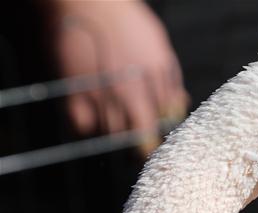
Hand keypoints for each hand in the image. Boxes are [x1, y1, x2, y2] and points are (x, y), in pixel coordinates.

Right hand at [42, 0, 187, 135]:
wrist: (88, 0)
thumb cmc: (126, 21)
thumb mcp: (159, 46)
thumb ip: (170, 78)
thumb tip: (181, 104)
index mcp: (157, 80)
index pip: (165, 122)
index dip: (162, 135)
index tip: (159, 142)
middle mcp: (132, 89)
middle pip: (141, 136)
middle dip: (142, 148)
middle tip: (139, 152)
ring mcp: (103, 92)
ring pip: (113, 134)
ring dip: (115, 137)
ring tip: (115, 129)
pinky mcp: (74, 90)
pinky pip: (83, 126)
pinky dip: (87, 128)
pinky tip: (91, 119)